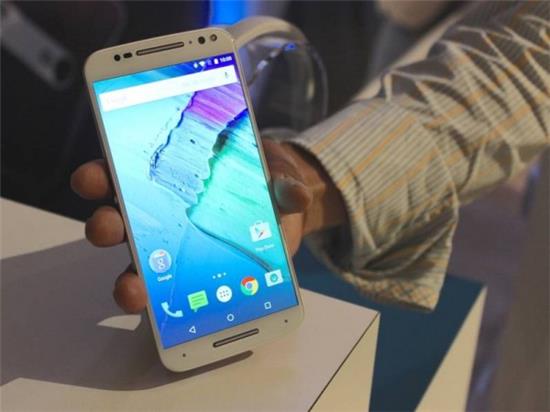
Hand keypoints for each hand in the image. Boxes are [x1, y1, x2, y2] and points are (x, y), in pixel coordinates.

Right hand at [71, 139, 344, 312]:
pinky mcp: (191, 278)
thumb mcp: (275, 176)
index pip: (127, 172)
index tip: (91, 177)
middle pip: (121, 220)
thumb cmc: (265, 184)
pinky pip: (168, 295)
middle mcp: (162, 215)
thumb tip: (297, 195)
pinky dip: (165, 307)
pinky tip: (167, 314)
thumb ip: (284, 183)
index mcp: (172, 179)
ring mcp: (173, 250)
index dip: (103, 174)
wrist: (281, 214)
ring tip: (132, 289)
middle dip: (107, 224)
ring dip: (127, 278)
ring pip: (137, 265)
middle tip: (107, 227)